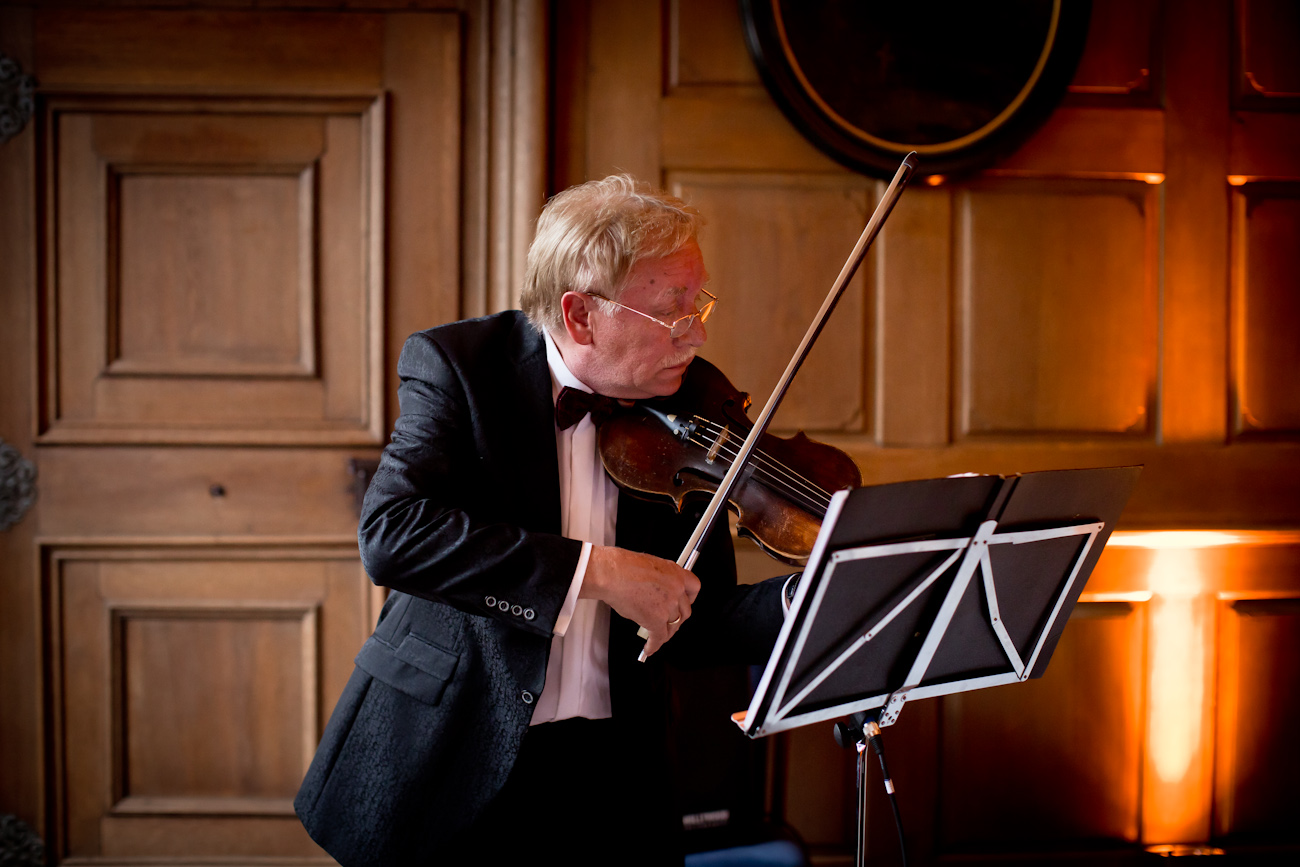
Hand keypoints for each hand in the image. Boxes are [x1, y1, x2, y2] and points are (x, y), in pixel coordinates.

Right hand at [579, 546, 699, 657]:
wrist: (612, 573)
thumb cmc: (623, 567)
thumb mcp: (650, 566)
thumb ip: (660, 581)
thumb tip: (656, 593)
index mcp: (676, 573)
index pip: (694, 588)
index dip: (689, 599)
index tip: (684, 604)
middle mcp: (676, 589)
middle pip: (685, 611)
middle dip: (677, 620)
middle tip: (668, 622)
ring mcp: (668, 605)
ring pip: (672, 626)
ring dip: (665, 633)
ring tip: (657, 636)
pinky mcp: (656, 620)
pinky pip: (659, 638)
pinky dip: (653, 645)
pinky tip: (649, 647)